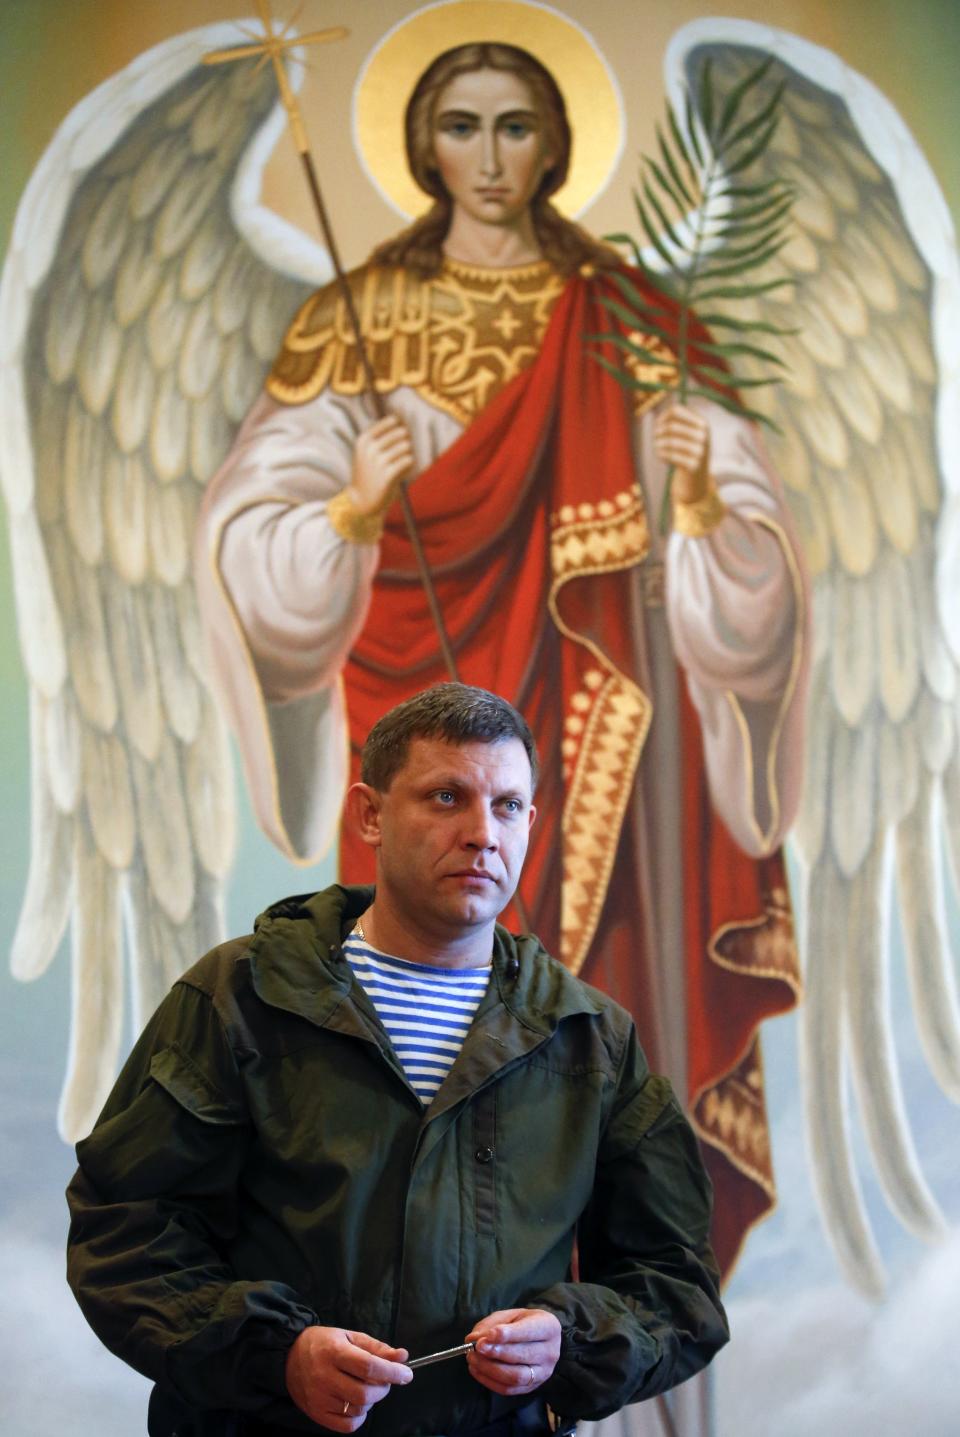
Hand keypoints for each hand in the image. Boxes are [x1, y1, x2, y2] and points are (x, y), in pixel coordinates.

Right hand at [285, 1325, 411, 1430]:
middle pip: (364, 1393)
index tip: (407, 1374)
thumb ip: (377, 1348)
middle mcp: (324, 1377)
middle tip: (384, 1380)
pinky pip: (347, 1426)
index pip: (369, 1366)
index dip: (392, 1372)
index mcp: (334, 1352)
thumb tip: (402, 1357)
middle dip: (383, 1388)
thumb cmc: (323, 1344)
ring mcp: (319, 1398)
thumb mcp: (350, 1337)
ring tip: (366, 1387)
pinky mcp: (316, 1414)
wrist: (289, 1356)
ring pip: (358, 1410)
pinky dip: (359, 1417)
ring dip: (371, 1401)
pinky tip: (356, 1403)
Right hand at [347, 415, 413, 514]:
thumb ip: (385, 436)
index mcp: (364, 439)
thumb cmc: (369, 473)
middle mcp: (370, 449)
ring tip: (399, 465)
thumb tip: (405, 423)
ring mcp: (378, 462)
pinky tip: (402, 473)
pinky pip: (409, 461)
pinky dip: (409, 466)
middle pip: (402, 433)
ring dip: (407, 455)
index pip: (392, 421)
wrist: (360, 500)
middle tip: (400, 455)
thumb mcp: (368, 451)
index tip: (399, 439)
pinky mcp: (388, 475)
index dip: (401, 428)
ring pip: (406, 447)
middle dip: (405, 442)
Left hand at [465, 1308, 561, 1397]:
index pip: (528, 1332)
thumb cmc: (524, 1323)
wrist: (541, 1340)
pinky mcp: (531, 1387)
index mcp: (549, 1327)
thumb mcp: (511, 1315)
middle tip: (476, 1347)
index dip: (507, 1335)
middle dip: (495, 1353)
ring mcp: (543, 1373)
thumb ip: (492, 1324)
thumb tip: (473, 1338)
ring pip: (515, 1376)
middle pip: (521, 1356)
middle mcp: (550, 1352)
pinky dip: (489, 1381)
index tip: (487, 1336)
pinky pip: (509, 1389)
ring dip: (490, 1369)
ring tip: (473, 1358)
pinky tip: (476, 1370)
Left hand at [653, 402, 710, 503]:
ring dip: (658, 444)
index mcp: (703, 423)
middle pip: (671, 426)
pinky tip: (661, 456)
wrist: (698, 476)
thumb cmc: (689, 450)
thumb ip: (676, 420)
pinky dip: (661, 455)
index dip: (662, 416)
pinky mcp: (694, 466)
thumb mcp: (688, 431)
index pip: (676, 410)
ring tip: (657, 447)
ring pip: (669, 441)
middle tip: (655, 437)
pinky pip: (669, 456)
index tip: (658, 424)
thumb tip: (660, 417)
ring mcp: (701, 451)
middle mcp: (704, 436)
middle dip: (658, 431)